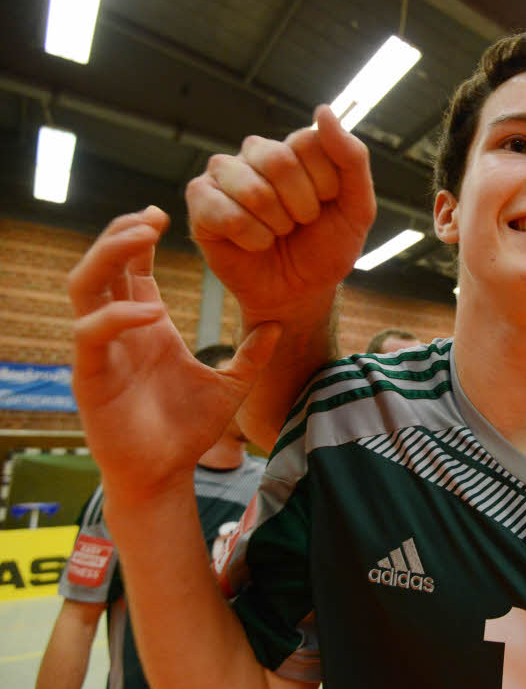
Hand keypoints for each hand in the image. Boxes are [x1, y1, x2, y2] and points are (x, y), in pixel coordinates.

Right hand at [69, 207, 279, 506]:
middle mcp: (118, 332)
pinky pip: (91, 335)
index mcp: (146, 327)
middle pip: (102, 266)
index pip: (132, 269)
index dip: (138, 237)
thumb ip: (252, 355)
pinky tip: (149, 311)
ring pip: (84, 288)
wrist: (166, 476)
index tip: (164, 213)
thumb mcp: (231, 385)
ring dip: (107, 257)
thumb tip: (278, 324)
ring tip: (141, 237)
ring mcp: (101, 353)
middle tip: (152, 216)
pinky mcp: (90, 379)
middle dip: (120, 235)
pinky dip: (117, 317)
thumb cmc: (187, 430)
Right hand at [186, 105, 375, 322]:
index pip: (310, 142)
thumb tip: (323, 110)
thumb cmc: (326, 249)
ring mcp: (225, 174)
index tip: (326, 206)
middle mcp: (257, 152)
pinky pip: (225, 213)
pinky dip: (252, 239)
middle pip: (279, 160)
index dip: (325, 185)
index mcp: (295, 147)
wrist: (301, 292)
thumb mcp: (357, 209)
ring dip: (276, 225)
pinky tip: (255, 244)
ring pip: (253, 188)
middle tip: (300, 224)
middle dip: (301, 206)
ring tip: (277, 234)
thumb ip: (352, 158)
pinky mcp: (200, 201)